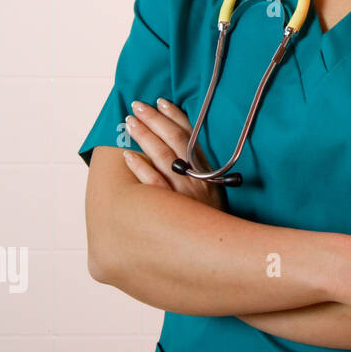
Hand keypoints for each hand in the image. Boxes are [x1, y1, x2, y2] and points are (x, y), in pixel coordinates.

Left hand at [121, 98, 228, 213]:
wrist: (222, 250)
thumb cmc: (213, 221)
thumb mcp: (213, 191)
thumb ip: (199, 170)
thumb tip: (181, 147)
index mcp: (208, 169)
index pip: (192, 135)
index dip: (176, 116)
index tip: (161, 102)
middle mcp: (198, 177)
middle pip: (176, 141)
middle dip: (156, 120)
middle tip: (137, 106)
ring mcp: (185, 192)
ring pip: (164, 158)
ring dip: (146, 137)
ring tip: (130, 123)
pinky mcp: (173, 209)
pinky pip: (155, 185)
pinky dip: (141, 169)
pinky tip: (128, 156)